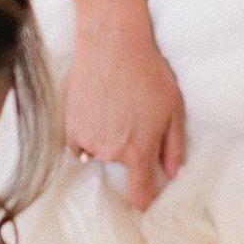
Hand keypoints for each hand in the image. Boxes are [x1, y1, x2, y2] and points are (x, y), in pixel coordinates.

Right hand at [64, 0, 186, 209]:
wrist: (111, 44)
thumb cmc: (148, 72)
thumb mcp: (174, 108)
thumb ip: (174, 146)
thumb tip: (174, 173)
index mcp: (139, 151)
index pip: (139, 195)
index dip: (145, 199)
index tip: (147, 194)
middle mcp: (110, 152)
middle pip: (121, 166)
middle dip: (129, 150)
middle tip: (134, 116)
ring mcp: (87, 141)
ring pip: (100, 153)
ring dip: (107, 139)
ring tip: (115, 107)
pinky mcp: (69, 128)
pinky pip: (80, 144)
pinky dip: (88, 133)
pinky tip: (97, 108)